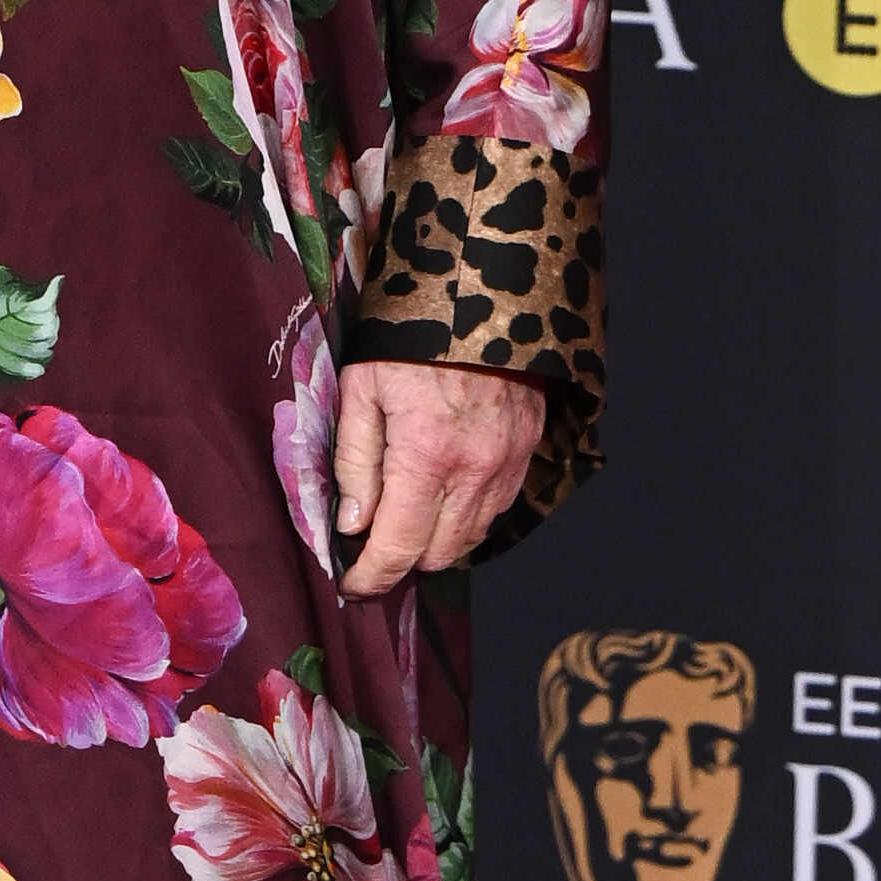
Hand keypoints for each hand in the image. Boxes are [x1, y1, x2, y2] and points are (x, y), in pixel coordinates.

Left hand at [333, 357, 544, 593]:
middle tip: (371, 544)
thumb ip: (355, 464)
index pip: (398, 548)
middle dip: (402, 560)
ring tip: (405, 519)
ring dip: (436, 542)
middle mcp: (475, 471)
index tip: (351, 586)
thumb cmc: (410, 337)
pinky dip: (467, 517)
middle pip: (438, 556)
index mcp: (426, 457)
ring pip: (471, 539)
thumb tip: (352, 525)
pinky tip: (443, 495)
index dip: (371, 577)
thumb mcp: (361, 390)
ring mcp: (508, 464)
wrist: (482, 293)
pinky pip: (497, 509)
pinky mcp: (528, 451)